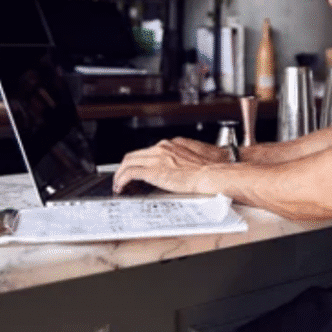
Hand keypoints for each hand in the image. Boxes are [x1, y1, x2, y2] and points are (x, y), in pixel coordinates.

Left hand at [112, 138, 227, 193]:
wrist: (212, 174)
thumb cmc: (210, 169)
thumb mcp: (196, 157)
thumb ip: (185, 159)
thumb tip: (183, 167)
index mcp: (172, 144)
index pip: (148, 150)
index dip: (140, 160)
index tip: (138, 168)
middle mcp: (162, 148)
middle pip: (134, 154)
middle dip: (125, 166)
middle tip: (122, 177)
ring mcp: (156, 158)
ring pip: (128, 162)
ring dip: (120, 173)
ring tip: (119, 184)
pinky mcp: (152, 171)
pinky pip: (130, 173)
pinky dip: (121, 180)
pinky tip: (120, 187)